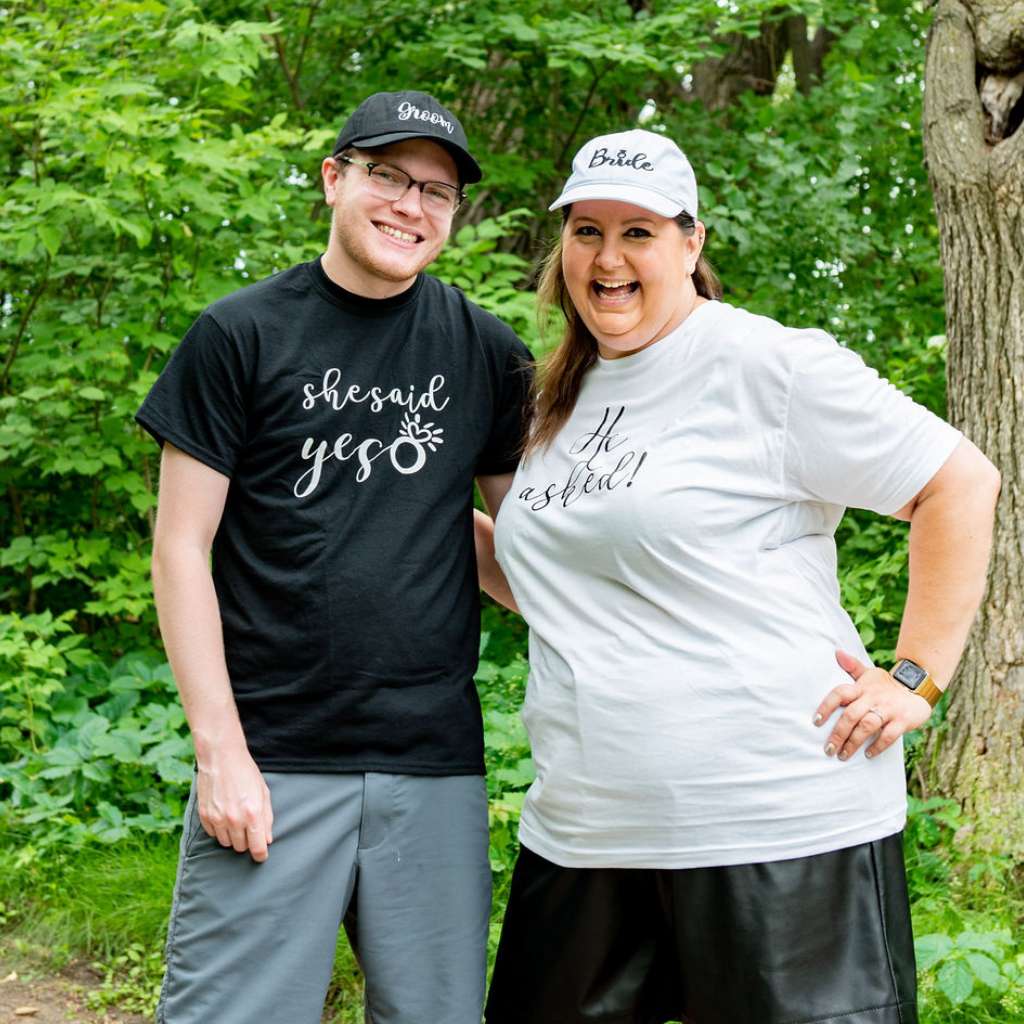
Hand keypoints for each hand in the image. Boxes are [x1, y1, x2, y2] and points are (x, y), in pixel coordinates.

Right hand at [196, 748, 273, 861]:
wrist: (221, 757)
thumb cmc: (246, 772)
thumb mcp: (263, 792)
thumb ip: (267, 818)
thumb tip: (267, 840)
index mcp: (252, 814)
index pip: (257, 848)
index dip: (261, 854)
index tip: (261, 855)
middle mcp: (234, 819)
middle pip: (241, 848)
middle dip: (247, 841)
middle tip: (248, 827)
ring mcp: (217, 818)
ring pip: (226, 843)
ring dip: (232, 836)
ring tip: (235, 819)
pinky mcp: (204, 816)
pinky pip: (213, 834)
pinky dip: (219, 829)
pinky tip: (223, 814)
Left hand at [813, 649, 932, 761]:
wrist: (920, 686)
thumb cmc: (887, 684)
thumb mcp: (870, 673)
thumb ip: (852, 667)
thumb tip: (836, 652)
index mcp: (862, 687)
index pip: (840, 694)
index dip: (826, 706)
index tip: (816, 721)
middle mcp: (873, 698)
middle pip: (851, 715)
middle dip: (838, 733)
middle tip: (828, 749)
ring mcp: (888, 709)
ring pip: (867, 726)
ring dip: (853, 743)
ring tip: (843, 755)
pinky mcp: (903, 720)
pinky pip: (889, 735)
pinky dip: (877, 746)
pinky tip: (868, 754)